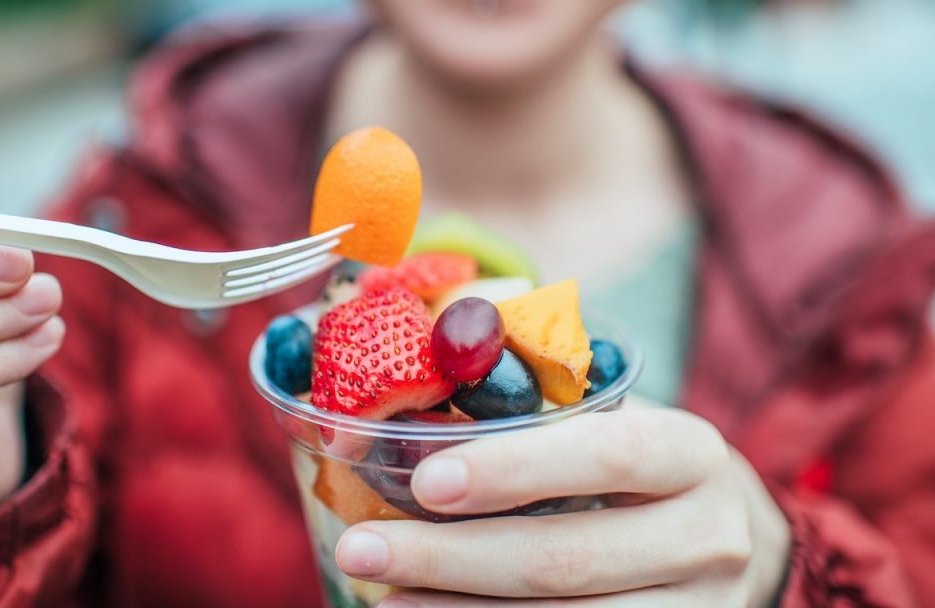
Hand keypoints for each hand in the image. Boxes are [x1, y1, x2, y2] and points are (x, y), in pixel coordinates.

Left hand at [335, 408, 790, 606]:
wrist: (721, 537)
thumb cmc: (636, 468)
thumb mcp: (608, 423)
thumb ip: (533, 411)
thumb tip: (404, 396)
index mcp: (689, 453)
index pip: (607, 456)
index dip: (514, 470)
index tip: (426, 482)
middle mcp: (707, 536)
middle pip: (569, 559)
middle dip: (452, 557)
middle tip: (364, 548)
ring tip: (384, 593)